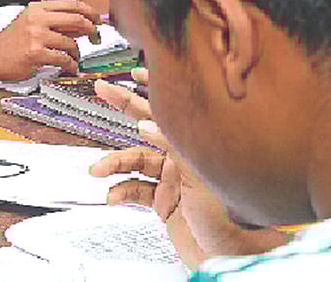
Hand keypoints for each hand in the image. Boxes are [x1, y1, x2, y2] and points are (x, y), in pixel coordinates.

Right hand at [0, 0, 100, 78]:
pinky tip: (69, 67)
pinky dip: (71, 65)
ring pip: (71, 42)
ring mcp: (36, 36)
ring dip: (78, 52)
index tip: (98, 20)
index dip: (90, 12)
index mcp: (37, 8)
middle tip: (95, 38)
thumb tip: (84, 25)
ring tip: (74, 58)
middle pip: (77, 19)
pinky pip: (63, 59)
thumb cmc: (11, 41)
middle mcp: (37, 19)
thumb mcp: (32, 24)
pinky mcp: (35, 54)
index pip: (72, 4)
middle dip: (92, 29)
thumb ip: (56, 23)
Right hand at [90, 70, 287, 266]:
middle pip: (149, 125)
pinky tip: (113, 196)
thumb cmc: (234, 222)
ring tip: (97, 170)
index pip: (174, 111)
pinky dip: (122, 192)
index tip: (134, 72)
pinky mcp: (166, 202)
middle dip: (124, 106)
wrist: (234, 258)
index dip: (153, 89)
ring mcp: (175, 180)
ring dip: (114, 165)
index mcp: (200, 147)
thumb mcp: (202, 179)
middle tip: (101, 88)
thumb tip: (145, 125)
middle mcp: (186, 158)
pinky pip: (138, 191)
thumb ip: (174, 150)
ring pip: (137, 162)